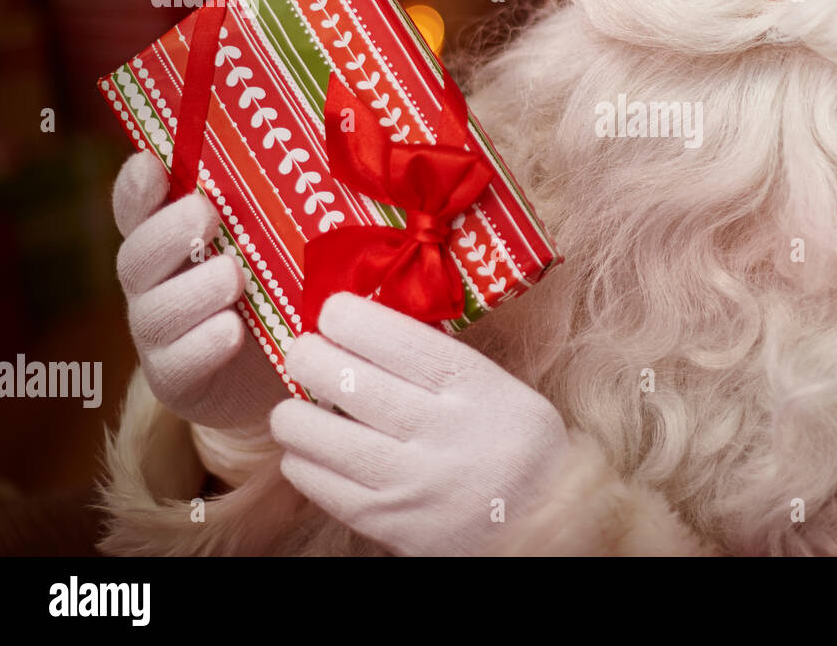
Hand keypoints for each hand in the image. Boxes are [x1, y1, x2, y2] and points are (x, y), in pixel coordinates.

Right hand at [113, 150, 285, 427]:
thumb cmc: (290, 293)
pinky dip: (203, 345)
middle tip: (205, 214)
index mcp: (173, 245)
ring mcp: (161, 338)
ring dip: (192, 289)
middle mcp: (156, 287)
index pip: (138, 210)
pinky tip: (231, 330)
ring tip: (232, 275)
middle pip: (136, 258)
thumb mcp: (287, 248)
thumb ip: (281, 210)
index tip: (152, 165)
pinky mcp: (178, 383)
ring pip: (154, 312)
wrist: (295, 374)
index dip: (137, 189)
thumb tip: (317, 157)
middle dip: (167, 233)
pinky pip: (177, 365)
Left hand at [269, 292, 571, 555]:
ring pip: (318, 433)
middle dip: (309, 357)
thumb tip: (371, 331)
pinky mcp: (386, 523)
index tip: (333, 311)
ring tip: (297, 407)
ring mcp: (410, 480)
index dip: (349, 318)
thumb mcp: (501, 389)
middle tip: (305, 353)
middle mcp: (440, 430)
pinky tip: (310, 449)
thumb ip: (444, 363)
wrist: (544, 525)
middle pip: (346, 380)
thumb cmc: (519, 447)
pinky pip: (318, 483)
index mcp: (474, 387)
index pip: (396, 339)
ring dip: (292, 413)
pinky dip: (302, 460)